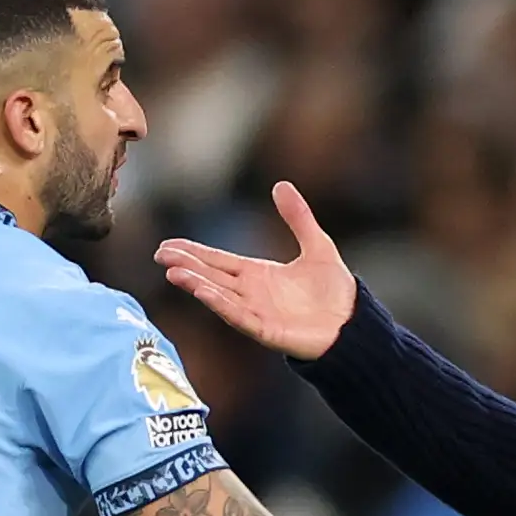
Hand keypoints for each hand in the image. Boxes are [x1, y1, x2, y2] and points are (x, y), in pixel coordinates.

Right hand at [158, 181, 359, 358]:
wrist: (354, 324)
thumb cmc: (334, 291)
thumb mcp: (316, 244)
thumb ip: (298, 217)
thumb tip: (281, 185)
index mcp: (257, 275)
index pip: (218, 261)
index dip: (193, 253)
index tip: (168, 245)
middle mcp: (251, 294)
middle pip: (211, 277)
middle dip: (186, 266)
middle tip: (160, 255)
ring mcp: (257, 313)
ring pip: (219, 296)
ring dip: (196, 285)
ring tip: (174, 272)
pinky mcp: (267, 330)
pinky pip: (239, 316)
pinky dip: (221, 304)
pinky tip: (204, 292)